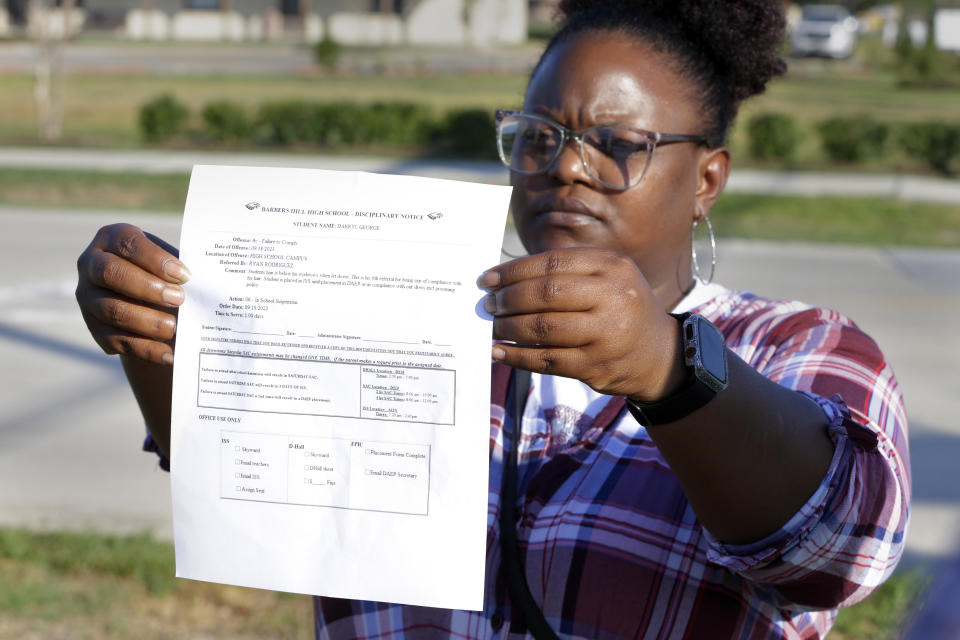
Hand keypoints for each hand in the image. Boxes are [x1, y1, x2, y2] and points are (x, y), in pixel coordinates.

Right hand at [76, 223, 189, 364]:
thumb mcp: (171, 264)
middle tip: (179, 299)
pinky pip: (116, 340)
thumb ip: (181, 270)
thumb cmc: (166, 274)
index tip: (184, 275)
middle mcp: (91, 264)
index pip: (127, 243)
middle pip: (111, 273)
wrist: (152, 304)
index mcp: (112, 238)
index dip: (155, 259)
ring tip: (176, 329)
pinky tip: (170, 354)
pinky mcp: (94, 328)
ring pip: (112, 310)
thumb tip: (205, 286)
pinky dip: (146, 349)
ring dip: (147, 321)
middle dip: (147, 288)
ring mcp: (88, 298)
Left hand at [481, 248, 684, 400]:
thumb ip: (566, 271)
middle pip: (546, 294)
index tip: (487, 279)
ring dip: (509, 327)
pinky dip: (517, 356)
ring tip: (492, 326)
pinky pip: (547, 360)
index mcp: (612, 266)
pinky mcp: (596, 366)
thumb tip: (506, 279)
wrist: (660, 355)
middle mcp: (612, 297)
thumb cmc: (620, 307)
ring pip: (543, 328)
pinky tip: (500, 352)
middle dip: (509, 299)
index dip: (514, 271)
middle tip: (488, 305)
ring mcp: (606, 334)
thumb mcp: (608, 276)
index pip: (553, 263)